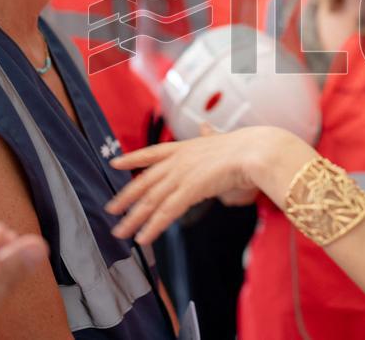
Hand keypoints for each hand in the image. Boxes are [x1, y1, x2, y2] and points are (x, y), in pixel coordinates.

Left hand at [106, 128, 266, 244]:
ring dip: (133, 219)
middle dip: (125, 198)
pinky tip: (143, 238)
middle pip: (144, 182)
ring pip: (150, 201)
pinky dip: (152, 227)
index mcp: (184, 147)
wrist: (254, 152)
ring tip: (120, 233)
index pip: (151, 153)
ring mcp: (181, 175)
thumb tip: (206, 126)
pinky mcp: (189, 190)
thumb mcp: (220, 138)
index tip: (115, 163)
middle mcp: (177, 161)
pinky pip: (166, 213)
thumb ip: (210, 136)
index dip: (132, 159)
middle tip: (110, 211)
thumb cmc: (244, 147)